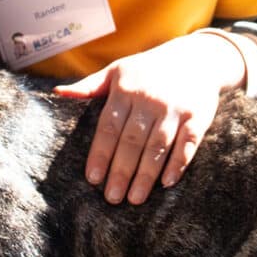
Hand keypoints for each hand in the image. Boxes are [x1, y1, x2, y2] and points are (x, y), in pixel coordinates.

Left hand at [54, 33, 245, 205]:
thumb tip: (58, 92)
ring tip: (135, 199)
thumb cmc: (148, 69)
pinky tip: (166, 183)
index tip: (93, 179)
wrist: (196, 58)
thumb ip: (90, 86)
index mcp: (125, 89)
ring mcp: (174, 108)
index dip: (100, 154)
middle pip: (132, 141)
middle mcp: (149, 99)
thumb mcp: (117, 70)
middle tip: (112, 197)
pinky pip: (187, 144)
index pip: (109, 127)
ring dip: (146, 174)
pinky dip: (178, 164)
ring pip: (157, 146)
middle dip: (121, 171)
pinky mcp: (198, 116)